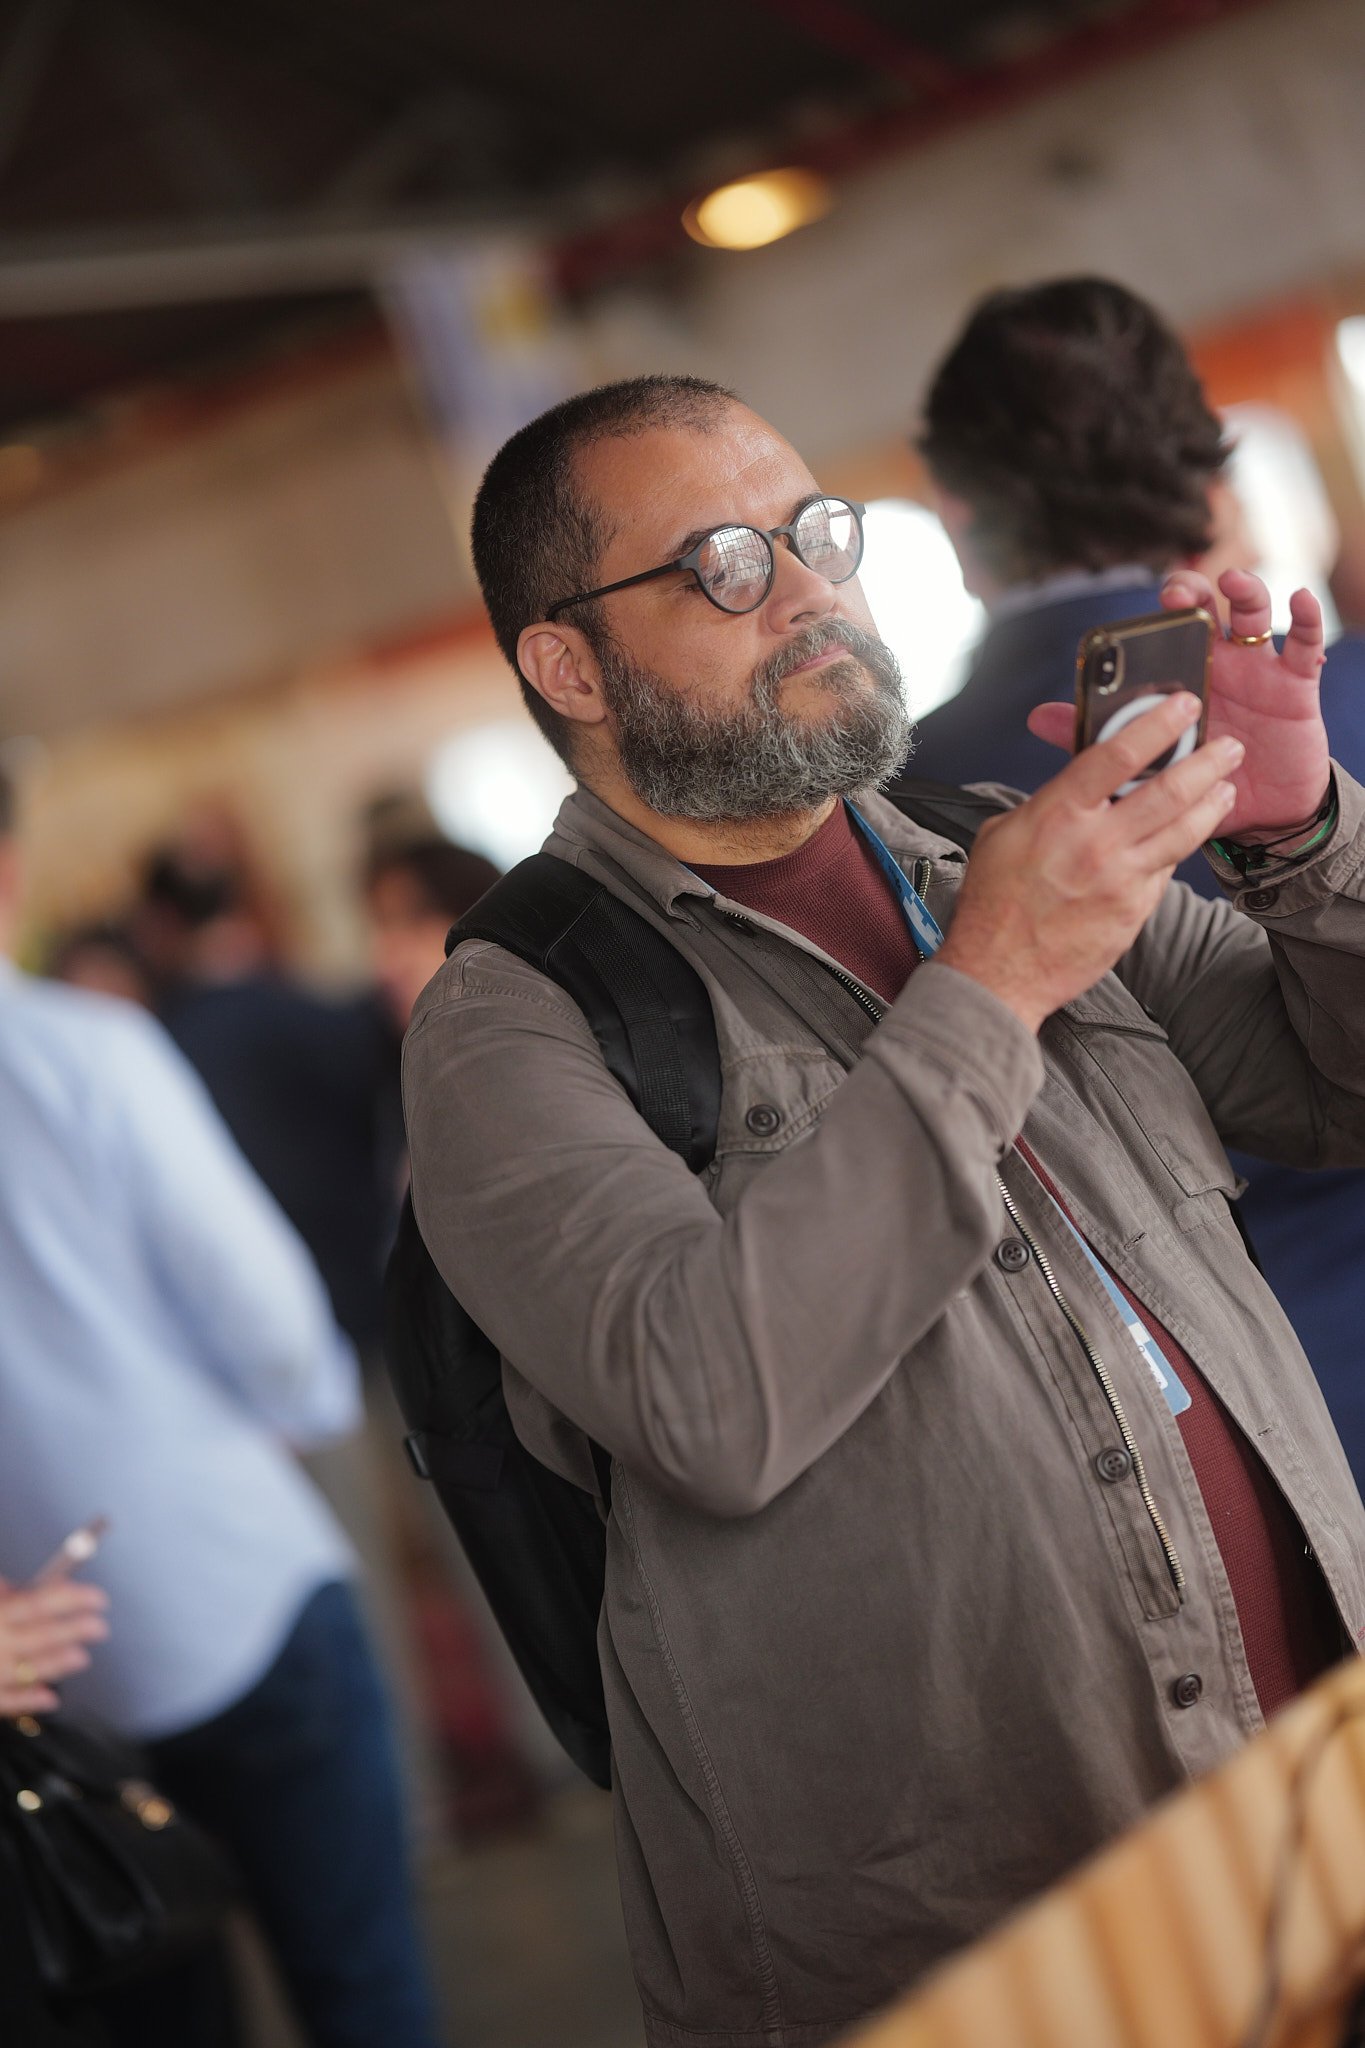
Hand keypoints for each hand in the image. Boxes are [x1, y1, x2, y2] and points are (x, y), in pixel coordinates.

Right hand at [0, 1575, 109, 1716]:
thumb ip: (1, 1595)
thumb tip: (21, 1590)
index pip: (37, 1603)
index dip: (70, 1599)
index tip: (98, 1598)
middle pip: (37, 1636)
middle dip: (71, 1630)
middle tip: (99, 1626)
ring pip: (25, 1670)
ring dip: (55, 1664)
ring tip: (81, 1657)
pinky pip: (4, 1701)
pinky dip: (26, 1700)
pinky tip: (50, 1697)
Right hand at [936, 695, 1241, 1032]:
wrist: (998, 972)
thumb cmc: (993, 904)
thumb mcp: (1003, 834)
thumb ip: (1047, 804)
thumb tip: (1077, 786)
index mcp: (1057, 814)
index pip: (1118, 754)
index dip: (1157, 723)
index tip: (1183, 706)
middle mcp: (1095, 843)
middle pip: (1169, 790)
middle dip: (1207, 762)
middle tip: (1227, 746)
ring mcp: (1120, 879)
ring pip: (1184, 831)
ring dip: (1212, 804)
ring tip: (1225, 788)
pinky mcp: (1134, 911)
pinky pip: (1166, 870)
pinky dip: (1176, 849)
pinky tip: (1184, 837)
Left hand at [1027, 568, 1329, 841]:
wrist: (1256, 814)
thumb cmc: (1199, 776)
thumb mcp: (1150, 759)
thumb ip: (1098, 734)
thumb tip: (1036, 717)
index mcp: (1183, 672)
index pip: (1171, 625)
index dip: (1165, 606)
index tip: (1153, 599)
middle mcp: (1219, 660)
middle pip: (1208, 609)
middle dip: (1194, 591)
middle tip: (1178, 594)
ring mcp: (1259, 668)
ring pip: (1254, 615)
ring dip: (1246, 592)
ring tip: (1234, 583)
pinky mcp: (1295, 685)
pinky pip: (1305, 645)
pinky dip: (1306, 620)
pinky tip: (1301, 602)